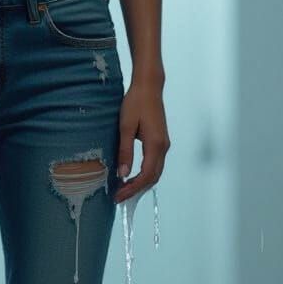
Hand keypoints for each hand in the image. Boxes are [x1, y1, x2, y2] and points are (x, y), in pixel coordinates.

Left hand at [114, 73, 168, 203]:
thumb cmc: (135, 103)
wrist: (149, 86)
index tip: (118, 196)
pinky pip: (155, 164)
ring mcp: (164, 145)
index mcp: (155, 145)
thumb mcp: (125, 127)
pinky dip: (144, 175)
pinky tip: (132, 177)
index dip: (132, 189)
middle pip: (153, 178)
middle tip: (119, 197)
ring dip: (141, 184)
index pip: (146, 176)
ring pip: (155, 172)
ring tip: (123, 189)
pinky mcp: (161, 142)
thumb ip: (125, 151)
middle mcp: (163, 147)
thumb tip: (122, 174)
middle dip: (136, 190)